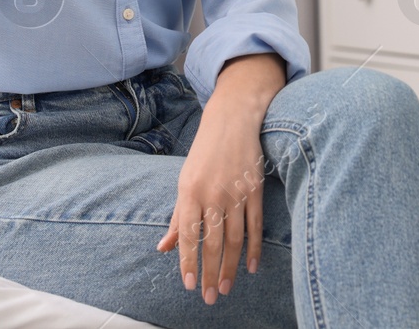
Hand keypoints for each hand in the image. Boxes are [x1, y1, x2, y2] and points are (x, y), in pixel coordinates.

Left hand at [156, 55, 284, 304]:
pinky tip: (251, 267)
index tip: (190, 285)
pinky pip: (255, 225)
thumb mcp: (184, 181)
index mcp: (189, 191)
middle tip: (211, 297)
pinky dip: (254, 248)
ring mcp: (235, 192)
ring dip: (232, 267)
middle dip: (212, 273)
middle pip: (213, 242)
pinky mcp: (254, 189)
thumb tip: (163, 248)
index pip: (187, 235)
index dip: (188, 262)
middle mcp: (211, 193)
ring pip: (235, 238)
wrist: (232, 120)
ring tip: (228, 288)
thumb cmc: (204, 154)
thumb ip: (176, 216)